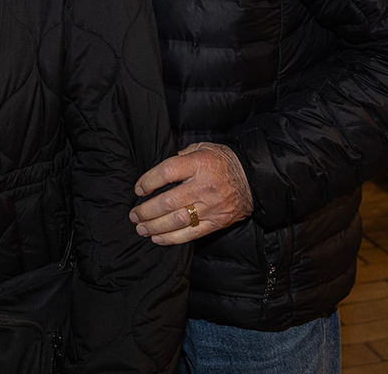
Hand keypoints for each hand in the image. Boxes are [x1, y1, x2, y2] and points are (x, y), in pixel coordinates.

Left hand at [130, 142, 254, 245]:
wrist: (253, 178)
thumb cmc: (223, 161)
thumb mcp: (202, 148)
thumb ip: (180, 157)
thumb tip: (159, 171)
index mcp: (199, 164)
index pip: (167, 172)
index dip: (148, 181)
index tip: (138, 189)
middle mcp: (204, 187)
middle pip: (168, 201)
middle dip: (146, 210)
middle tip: (134, 215)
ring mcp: (211, 207)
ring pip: (177, 221)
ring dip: (155, 227)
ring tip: (141, 228)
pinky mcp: (216, 223)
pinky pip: (191, 234)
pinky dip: (172, 238)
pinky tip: (158, 238)